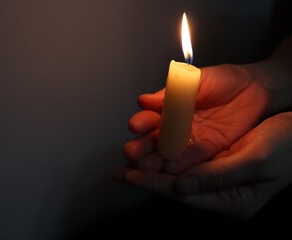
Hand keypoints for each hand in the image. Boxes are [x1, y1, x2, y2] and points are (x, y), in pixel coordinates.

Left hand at [117, 112, 291, 218]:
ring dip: (152, 159)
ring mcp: (213, 170)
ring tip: (130, 153)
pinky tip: (151, 140)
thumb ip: (219, 177)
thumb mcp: (256, 161)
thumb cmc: (285, 146)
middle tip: (120, 169)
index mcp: (229, 199)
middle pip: (174, 182)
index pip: (182, 194)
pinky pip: (184, 151)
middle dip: (147, 174)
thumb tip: (180, 188)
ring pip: (176, 167)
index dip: (154, 183)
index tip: (130, 176)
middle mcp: (216, 187)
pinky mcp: (213, 153)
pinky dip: (166, 145)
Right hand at [123, 64, 269, 172]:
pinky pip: (193, 159)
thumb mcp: (199, 79)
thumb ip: (172, 92)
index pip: (152, 117)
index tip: (135, 124)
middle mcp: (179, 125)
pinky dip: (180, 165)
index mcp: (173, 107)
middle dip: (142, 146)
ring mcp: (193, 139)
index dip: (142, 121)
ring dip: (155, 160)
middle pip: (155, 139)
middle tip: (131, 151)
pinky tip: (168, 169)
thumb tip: (144, 100)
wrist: (260, 88)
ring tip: (143, 165)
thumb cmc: (229, 79)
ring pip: (170, 152)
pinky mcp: (210, 150)